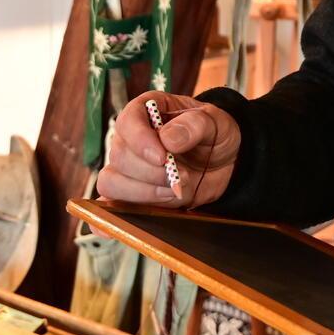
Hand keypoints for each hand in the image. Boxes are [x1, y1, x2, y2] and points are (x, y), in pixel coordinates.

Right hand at [95, 92, 240, 207]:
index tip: (162, 157)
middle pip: (119, 157)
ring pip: (112, 182)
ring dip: (144, 193)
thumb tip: (167, 139)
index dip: (140, 141)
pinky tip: (126, 222)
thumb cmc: (214, 134)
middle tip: (182, 177)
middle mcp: (131, 139)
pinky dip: (111, 216)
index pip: (128, 122)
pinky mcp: (131, 194)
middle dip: (152, 173)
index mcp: (147, 112)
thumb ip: (194, 125)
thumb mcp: (215, 122)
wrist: (224, 163)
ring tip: (175, 191)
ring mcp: (128, 168)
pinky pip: (108, 206)